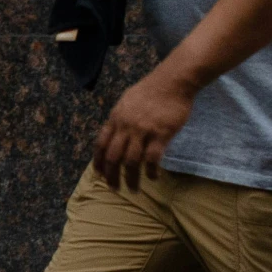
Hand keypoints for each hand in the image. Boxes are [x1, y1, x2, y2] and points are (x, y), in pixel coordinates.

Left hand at [93, 66, 197, 190]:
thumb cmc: (150, 90)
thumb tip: (114, 134)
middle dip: (111, 175)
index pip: (100, 144)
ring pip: (131, 161)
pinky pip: (152, 158)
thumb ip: (119, 119)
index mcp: (115, 118)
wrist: (172, 81)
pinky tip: (153, 177)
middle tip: (114, 188)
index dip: (98, 161)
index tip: (99, 174)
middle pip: (113, 156)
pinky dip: (151, 171)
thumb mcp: (126, 102)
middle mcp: (125, 126)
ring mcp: (143, 130)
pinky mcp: (161, 134)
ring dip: (131, 178)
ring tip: (133, 189)